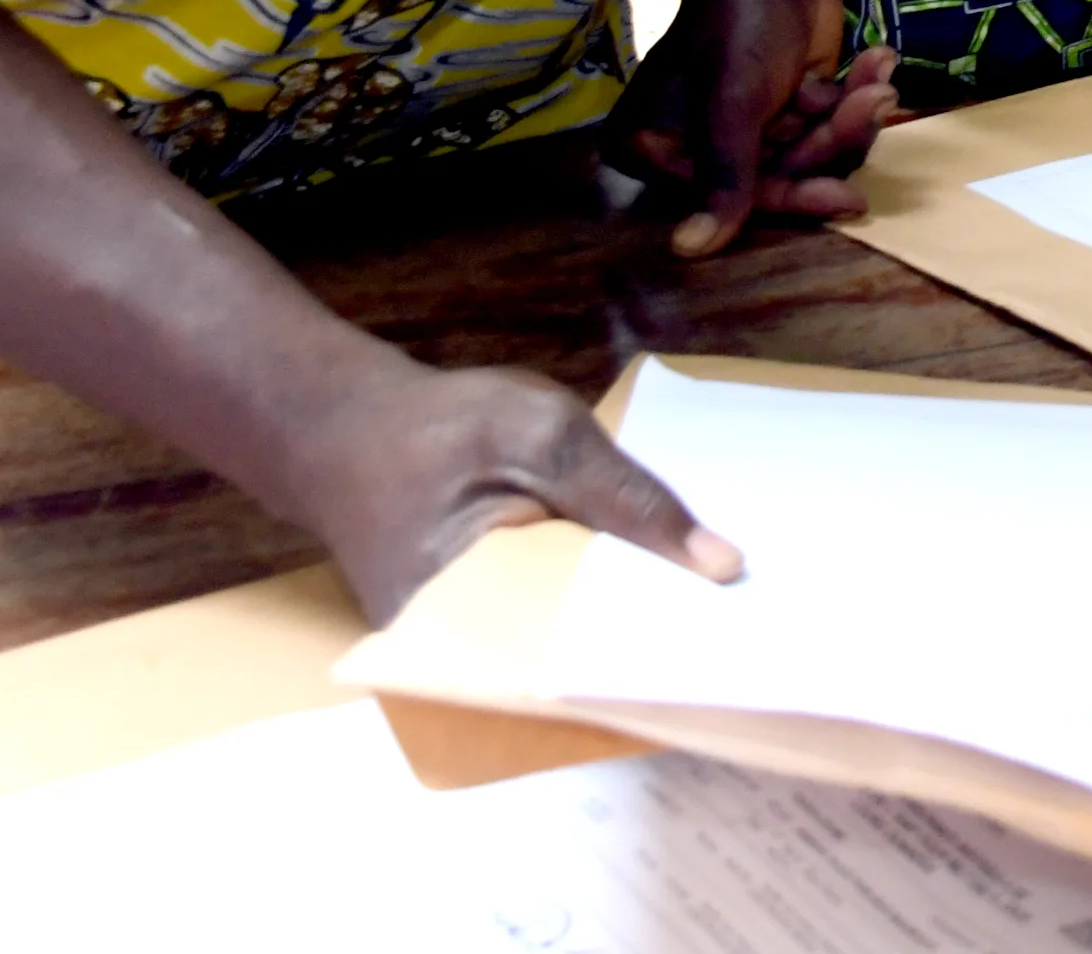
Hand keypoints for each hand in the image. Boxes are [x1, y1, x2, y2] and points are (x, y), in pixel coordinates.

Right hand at [290, 354, 742, 623]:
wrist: (339, 431)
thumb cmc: (434, 427)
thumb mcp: (539, 433)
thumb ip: (626, 495)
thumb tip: (721, 565)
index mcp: (468, 628)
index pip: (591, 661)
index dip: (666, 652)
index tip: (746, 645)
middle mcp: (464, 663)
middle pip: (587, 664)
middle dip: (661, 646)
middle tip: (752, 631)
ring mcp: (469, 649)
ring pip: (575, 648)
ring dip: (634, 626)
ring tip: (722, 614)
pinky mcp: (479, 627)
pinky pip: (555, 625)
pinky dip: (601, 604)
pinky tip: (660, 586)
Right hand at [601, 0, 900, 257]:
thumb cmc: (736, 23)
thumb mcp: (730, 104)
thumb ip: (723, 176)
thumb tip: (688, 251)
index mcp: (655, 146)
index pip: (731, 197)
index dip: (794, 198)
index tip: (848, 199)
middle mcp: (695, 143)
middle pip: (779, 176)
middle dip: (834, 141)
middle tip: (876, 105)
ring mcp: (747, 123)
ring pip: (813, 152)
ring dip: (853, 118)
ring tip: (880, 84)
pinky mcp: (790, 102)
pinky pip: (830, 123)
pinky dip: (857, 95)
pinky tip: (878, 63)